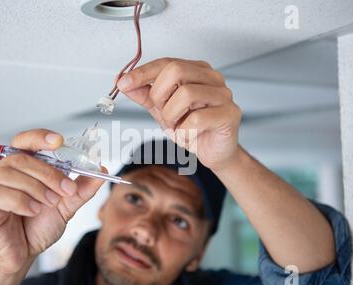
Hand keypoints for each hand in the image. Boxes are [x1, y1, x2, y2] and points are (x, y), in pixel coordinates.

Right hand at [0, 129, 105, 273]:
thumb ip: (82, 188)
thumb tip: (101, 171)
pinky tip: (32, 211)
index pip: (25, 141)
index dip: (39, 137)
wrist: (22, 255)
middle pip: (21, 158)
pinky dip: (20, 201)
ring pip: (9, 173)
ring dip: (35, 188)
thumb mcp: (66, 206)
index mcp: (23, 168)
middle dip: (48, 172)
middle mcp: (5, 173)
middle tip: (66, 189)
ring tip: (48, 204)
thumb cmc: (37, 228)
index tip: (58, 141)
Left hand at [117, 58, 241, 171]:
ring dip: (172, 116)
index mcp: (196, 71)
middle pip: (176, 71)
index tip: (123, 83)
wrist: (214, 152)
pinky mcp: (230, 113)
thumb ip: (144, 94)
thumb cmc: (193, 129)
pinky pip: (196, 119)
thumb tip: (123, 81)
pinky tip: (188, 136)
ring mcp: (223, 95)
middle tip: (163, 114)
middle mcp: (212, 78)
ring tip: (177, 127)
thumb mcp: (162, 110)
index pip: (166, 63)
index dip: (142, 73)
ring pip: (186, 94)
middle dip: (160, 96)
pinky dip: (184, 132)